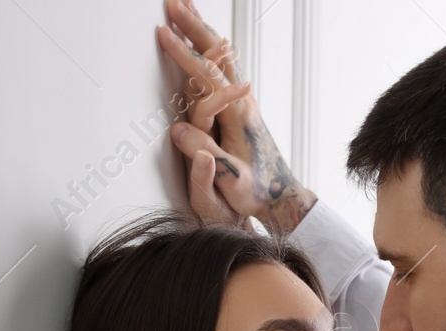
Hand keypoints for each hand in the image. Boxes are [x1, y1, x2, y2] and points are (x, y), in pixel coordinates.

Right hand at [157, 0, 317, 233]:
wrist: (282, 196)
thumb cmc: (256, 191)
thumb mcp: (230, 178)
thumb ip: (204, 155)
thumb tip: (177, 131)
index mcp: (238, 114)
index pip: (206, 75)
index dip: (183, 53)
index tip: (163, 34)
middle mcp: (244, 101)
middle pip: (216, 54)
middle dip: (192, 27)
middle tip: (173, 2)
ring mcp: (245, 101)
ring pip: (222, 56)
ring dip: (203, 31)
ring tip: (187, 9)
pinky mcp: (244, 106)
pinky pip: (225, 67)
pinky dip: (211, 48)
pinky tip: (206, 41)